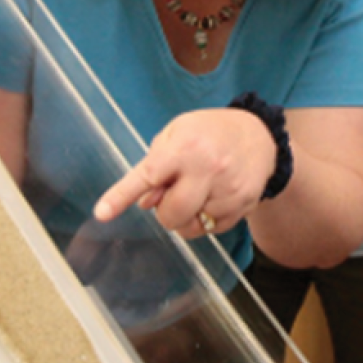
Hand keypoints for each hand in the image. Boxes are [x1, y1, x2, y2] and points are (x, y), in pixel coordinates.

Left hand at [93, 107, 275, 237]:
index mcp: (186, 146)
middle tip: (174, 192)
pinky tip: (215, 196)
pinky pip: (212, 230)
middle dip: (165, 211)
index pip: (147, 176)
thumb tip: (144, 203)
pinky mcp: (244, 205)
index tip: (102, 212)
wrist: (260, 135)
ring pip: (191, 227)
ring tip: (198, 191)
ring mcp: (228, 190)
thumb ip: (155, 165)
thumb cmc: (210, 132)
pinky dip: (206, 219)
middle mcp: (208, 168)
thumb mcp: (177, 132)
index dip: (121, 195)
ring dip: (187, 216)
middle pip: (171, 214)